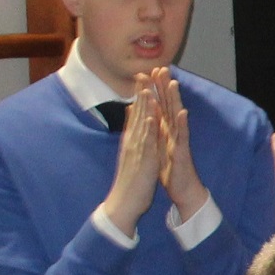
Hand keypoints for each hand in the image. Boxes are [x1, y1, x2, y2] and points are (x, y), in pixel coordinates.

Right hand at [98, 81, 167, 233]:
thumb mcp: (130, 155)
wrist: (123, 203)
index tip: (141, 77)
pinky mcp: (143, 159)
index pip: (136, 113)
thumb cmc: (129, 181)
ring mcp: (136, 149)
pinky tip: (151, 115)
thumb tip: (132, 122)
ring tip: (146, 86)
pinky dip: (148, 128)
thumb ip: (131, 138)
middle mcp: (132, 141)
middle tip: (143, 72)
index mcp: (131, 140)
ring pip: (141, 123)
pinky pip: (146, 141)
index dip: (139, 95)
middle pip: (137, 113)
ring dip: (144, 105)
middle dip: (141, 92)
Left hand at [148, 71, 207, 219]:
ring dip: (175, 100)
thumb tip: (149, 117)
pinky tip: (182, 112)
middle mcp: (173, 133)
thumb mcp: (158, 147)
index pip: (159, 105)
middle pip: (168, 105)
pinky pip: (182, 137)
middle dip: (164, 87)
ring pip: (176, 117)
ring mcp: (179, 141)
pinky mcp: (182, 152)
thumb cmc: (171, 171)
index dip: (154, 89)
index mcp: (164, 131)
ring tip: (173, 84)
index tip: (149, 71)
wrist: (183, 191)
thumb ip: (155, 131)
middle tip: (162, 68)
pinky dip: (182, 124)